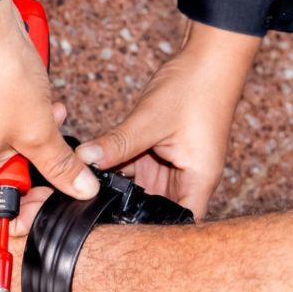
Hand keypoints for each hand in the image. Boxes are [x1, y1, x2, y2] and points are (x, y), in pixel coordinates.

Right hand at [0, 0, 98, 234]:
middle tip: (56, 158)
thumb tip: (81, 188)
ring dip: (31, 147)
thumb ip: (62, 167)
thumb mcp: (41, 131)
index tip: (47, 199)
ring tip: (54, 123)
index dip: (22, 217)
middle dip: (34, 172)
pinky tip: (41, 108)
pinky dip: (17, 130)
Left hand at [75, 21, 259, 219]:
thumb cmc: (196, 86)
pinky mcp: (159, 153)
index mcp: (198, 181)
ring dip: (116, 189)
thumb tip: (84, 161)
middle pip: (153, 211)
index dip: (151, 235)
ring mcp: (172, 167)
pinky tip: (96, 166)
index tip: (118, 235)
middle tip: (91, 210)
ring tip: (88, 188)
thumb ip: (117, 143)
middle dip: (124, 211)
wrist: (208, 56)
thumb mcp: (151, 118)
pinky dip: (116, 168)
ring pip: (139, 191)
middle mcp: (186, 180)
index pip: (177, 225)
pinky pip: (134, 169)